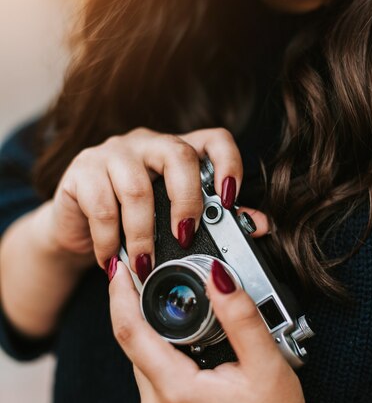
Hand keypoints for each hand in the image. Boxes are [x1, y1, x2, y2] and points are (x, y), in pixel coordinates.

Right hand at [48, 127, 243, 272]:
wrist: (78, 229)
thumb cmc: (133, 222)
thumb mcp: (173, 219)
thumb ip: (215, 218)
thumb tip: (262, 225)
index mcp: (177, 151)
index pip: (214, 139)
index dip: (229, 163)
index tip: (230, 198)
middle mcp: (148, 143)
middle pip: (177, 155)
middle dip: (186, 201)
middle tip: (184, 238)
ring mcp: (113, 152)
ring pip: (137, 187)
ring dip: (143, 234)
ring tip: (144, 263)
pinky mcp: (82, 169)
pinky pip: (101, 205)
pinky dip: (110, 241)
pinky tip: (113, 260)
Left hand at [109, 260, 306, 402]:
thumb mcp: (266, 362)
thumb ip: (240, 315)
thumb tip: (218, 276)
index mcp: (177, 393)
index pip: (130, 333)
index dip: (120, 294)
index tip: (119, 268)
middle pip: (136, 348)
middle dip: (144, 315)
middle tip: (160, 290)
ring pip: (142, 368)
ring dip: (157, 343)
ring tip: (188, 330)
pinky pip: (150, 390)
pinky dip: (162, 368)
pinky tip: (188, 361)